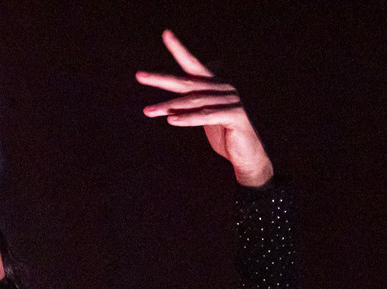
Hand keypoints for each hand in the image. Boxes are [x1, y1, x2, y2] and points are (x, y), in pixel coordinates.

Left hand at [137, 29, 273, 187]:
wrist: (246, 154)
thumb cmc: (224, 134)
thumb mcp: (204, 116)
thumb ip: (192, 104)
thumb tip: (172, 100)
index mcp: (214, 84)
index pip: (193, 64)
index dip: (179, 49)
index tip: (165, 34)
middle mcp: (222, 88)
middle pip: (187, 82)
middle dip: (161, 79)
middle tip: (140, 76)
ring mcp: (230, 100)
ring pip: (194, 102)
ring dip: (169, 107)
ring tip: (149, 110)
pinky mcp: (235, 115)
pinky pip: (206, 116)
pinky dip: (188, 118)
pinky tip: (172, 120)